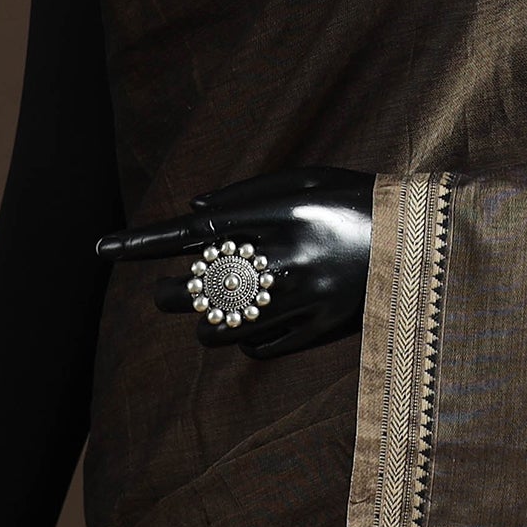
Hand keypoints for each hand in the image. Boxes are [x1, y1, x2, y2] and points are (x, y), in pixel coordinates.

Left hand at [96, 167, 373, 359]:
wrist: (426, 240)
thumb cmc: (358, 199)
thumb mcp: (307, 178)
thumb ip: (248, 193)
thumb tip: (192, 209)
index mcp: (275, 215)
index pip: (190, 232)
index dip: (142, 243)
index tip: (100, 250)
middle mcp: (282, 258)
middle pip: (197, 287)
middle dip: (169, 294)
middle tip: (164, 294)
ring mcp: (300, 297)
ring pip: (221, 327)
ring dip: (203, 325)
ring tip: (207, 316)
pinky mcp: (319, 328)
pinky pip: (258, 348)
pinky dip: (245, 342)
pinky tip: (252, 329)